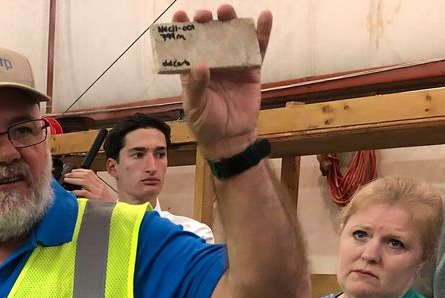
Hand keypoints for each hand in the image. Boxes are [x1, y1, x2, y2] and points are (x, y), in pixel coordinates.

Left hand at [63, 168, 117, 201]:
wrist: (115, 213)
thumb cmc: (107, 205)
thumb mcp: (102, 194)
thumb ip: (94, 188)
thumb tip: (82, 186)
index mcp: (101, 184)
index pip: (90, 173)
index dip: (80, 171)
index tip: (73, 172)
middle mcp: (100, 186)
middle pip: (86, 175)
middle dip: (75, 174)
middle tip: (67, 175)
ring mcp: (98, 192)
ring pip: (84, 181)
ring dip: (74, 180)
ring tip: (67, 180)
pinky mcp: (95, 199)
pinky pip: (84, 193)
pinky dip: (76, 191)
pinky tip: (71, 192)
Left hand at [173, 5, 272, 159]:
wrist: (230, 138)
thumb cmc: (206, 123)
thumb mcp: (195, 107)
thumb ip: (195, 87)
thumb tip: (200, 65)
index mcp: (194, 70)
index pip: (186, 47)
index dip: (182, 30)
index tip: (180, 16)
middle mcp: (213, 63)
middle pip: (209, 36)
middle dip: (206, 22)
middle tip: (204, 15)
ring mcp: (233, 64)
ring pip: (232, 37)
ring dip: (230, 21)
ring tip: (226, 10)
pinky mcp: (251, 70)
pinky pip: (258, 49)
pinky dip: (262, 33)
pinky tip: (264, 17)